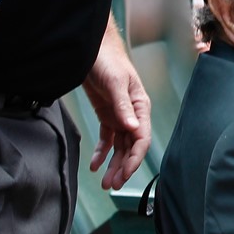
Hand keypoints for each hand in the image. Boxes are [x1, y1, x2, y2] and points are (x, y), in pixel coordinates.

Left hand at [83, 25, 149, 188]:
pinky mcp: (107, 114)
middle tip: (114, 185)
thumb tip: (133, 127)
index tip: (126, 173)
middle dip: (123, 167)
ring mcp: (120, 115)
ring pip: (120, 146)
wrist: (90, 49)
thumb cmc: (107, 61)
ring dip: (113, 164)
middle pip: (131, 146)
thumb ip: (123, 106)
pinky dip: (102, 153)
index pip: (142, 138)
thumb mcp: (115, 83)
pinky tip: (95, 165)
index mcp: (141, 106)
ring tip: (105, 182)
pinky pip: (107, 138)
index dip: (135, 157)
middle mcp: (133, 114)